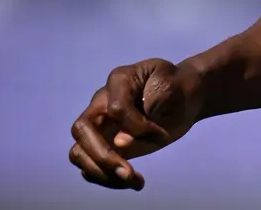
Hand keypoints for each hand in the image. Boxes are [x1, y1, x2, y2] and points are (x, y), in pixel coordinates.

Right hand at [69, 58, 204, 190]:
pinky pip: (90, 166)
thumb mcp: (171, 90)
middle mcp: (100, 102)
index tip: (160, 132)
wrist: (182, 96)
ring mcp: (97, 124)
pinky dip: (107, 178)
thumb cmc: (175, 88)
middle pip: (81, 130)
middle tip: (129, 173)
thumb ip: (147, 113)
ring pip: (78, 152)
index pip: (115, 109)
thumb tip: (118, 143)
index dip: (137, 126)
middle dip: (103, 156)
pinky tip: (132, 181)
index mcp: (119, 79)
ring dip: (102, 172)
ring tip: (133, 181)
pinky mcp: (101, 144)